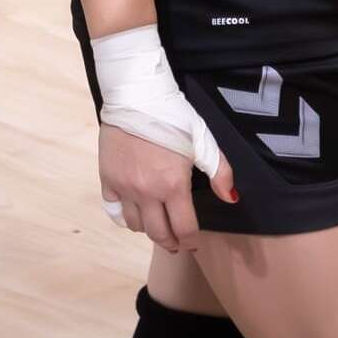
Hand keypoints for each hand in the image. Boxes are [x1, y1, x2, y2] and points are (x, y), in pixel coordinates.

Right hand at [99, 124, 236, 253]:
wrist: (136, 95)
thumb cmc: (173, 116)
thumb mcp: (202, 140)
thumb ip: (219, 171)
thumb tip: (230, 198)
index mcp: (173, 185)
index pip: (184, 228)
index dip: (191, 241)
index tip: (193, 243)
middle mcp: (147, 192)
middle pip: (158, 233)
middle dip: (171, 242)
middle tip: (177, 242)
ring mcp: (124, 187)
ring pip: (136, 225)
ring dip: (148, 229)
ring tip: (156, 223)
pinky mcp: (107, 178)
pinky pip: (114, 211)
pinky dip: (125, 216)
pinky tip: (134, 211)